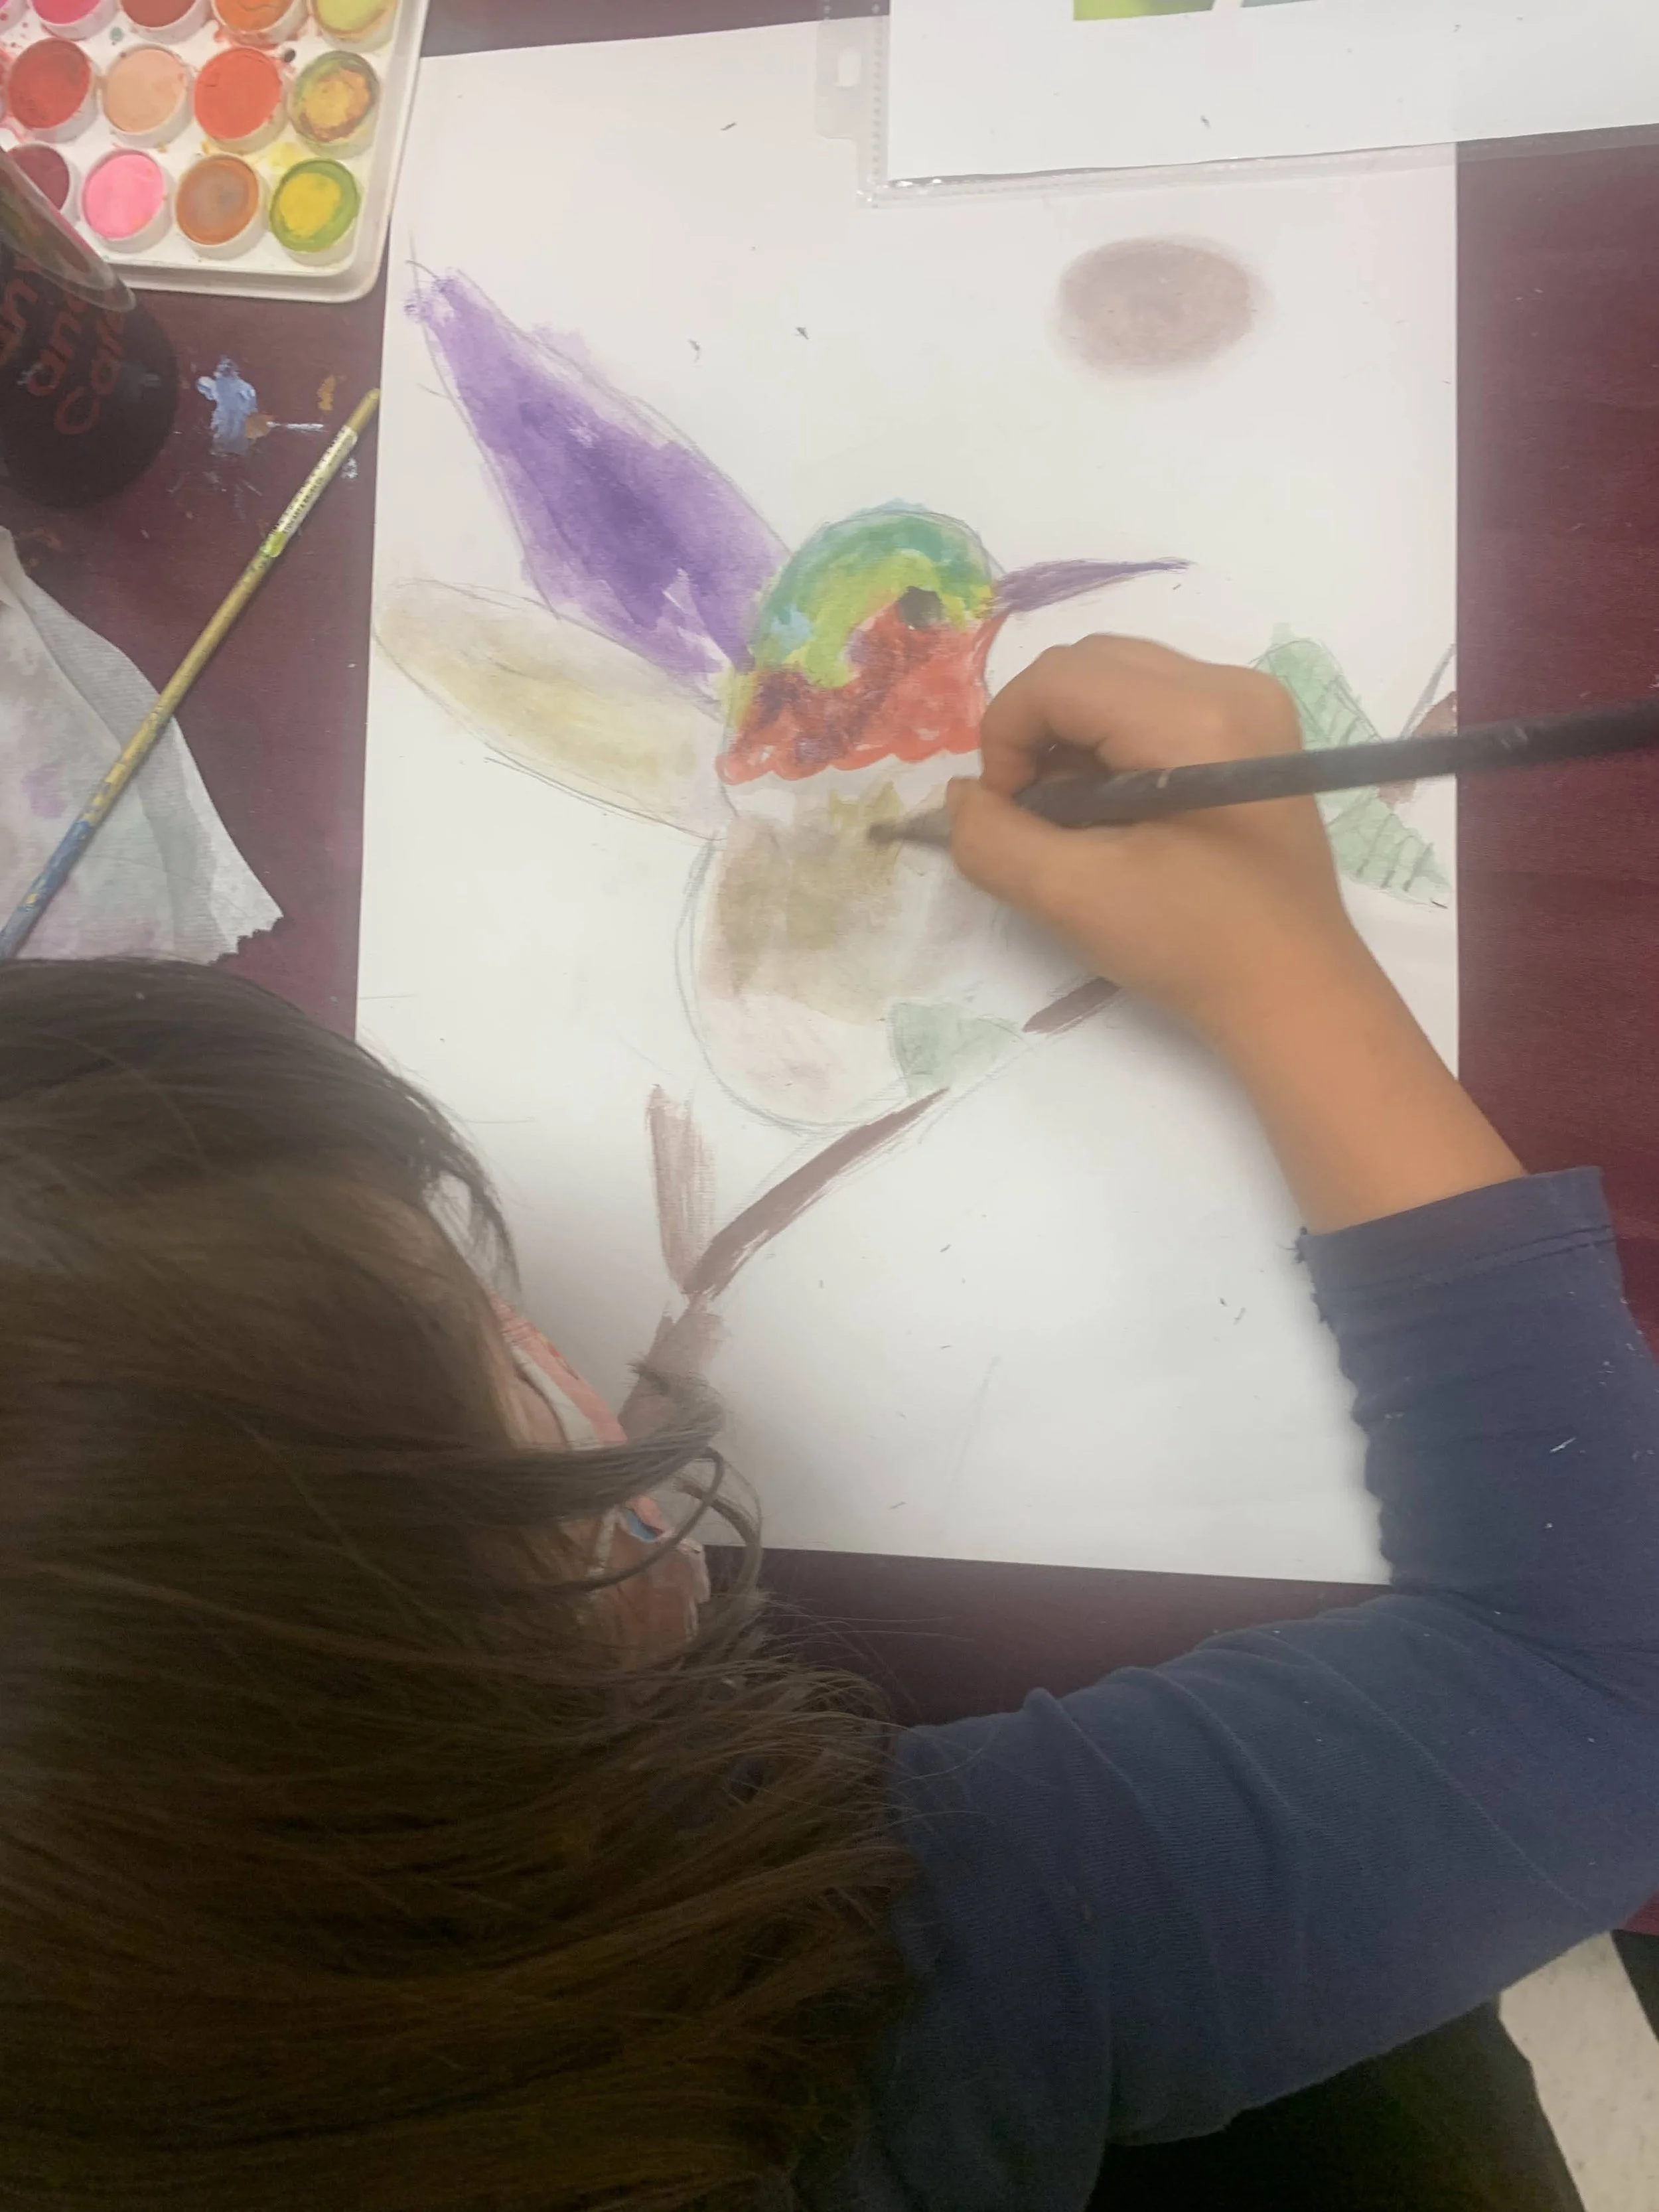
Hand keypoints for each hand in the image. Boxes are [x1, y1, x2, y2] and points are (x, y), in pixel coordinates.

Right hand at [950, 636, 1365, 1045]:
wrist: (1293, 988)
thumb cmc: (1191, 946)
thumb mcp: (1072, 899)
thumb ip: (993, 840)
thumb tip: (962, 796)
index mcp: (1194, 719)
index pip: (1058, 678)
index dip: (1006, 737)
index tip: (1006, 813)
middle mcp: (1231, 685)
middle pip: (1087, 662)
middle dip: (1039, 731)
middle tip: (1036, 815)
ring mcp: (1250, 701)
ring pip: (1117, 675)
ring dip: (1073, 738)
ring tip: (1079, 818)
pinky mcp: (1254, 726)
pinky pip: (1153, 698)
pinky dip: (1113, 743)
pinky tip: (1119, 810)